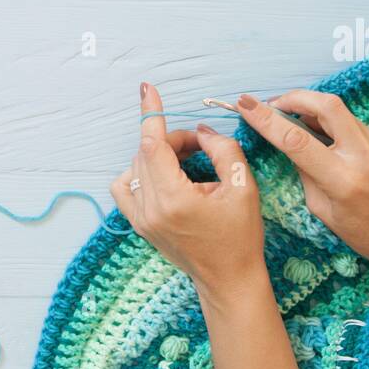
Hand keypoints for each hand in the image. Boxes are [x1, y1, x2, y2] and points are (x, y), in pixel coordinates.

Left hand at [110, 83, 265, 291]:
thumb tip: (202, 132)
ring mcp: (140, 219)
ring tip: (188, 164)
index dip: (150, 113)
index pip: (152, 145)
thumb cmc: (240, 237)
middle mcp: (150, 209)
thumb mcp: (243, 187)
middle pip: (147, 153)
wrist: (228, 279)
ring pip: (135, 167)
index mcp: (174, 200)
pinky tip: (166, 176)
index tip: (148, 89)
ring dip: (159, 156)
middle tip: (203, 146)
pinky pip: (126, 187)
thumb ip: (223, 150)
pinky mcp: (138, 225)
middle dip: (173, 141)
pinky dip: (141, 173)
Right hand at [236, 91, 368, 269]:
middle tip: (271, 104)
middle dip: (293, 97)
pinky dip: (327, 121)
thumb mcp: (324, 211)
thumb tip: (290, 147)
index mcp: (343, 179)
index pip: (297, 140)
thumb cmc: (366, 233)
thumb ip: (305, 174)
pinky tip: (317, 135)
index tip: (245, 104)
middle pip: (326, 105)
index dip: (267, 119)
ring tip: (290, 120)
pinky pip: (348, 121)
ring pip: (337, 110)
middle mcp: (363, 154)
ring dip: (309, 108)